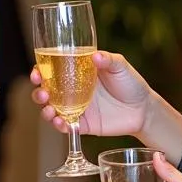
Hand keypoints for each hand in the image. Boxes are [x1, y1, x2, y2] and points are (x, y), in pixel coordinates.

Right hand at [30, 51, 151, 137]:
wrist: (144, 109)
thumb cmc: (131, 83)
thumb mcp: (120, 66)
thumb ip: (108, 60)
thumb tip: (95, 56)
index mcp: (77, 73)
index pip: (52, 71)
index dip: (40, 71)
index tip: (37, 72)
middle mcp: (72, 91)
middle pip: (46, 91)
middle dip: (38, 92)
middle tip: (42, 91)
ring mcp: (76, 108)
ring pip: (52, 109)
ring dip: (45, 109)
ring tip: (49, 109)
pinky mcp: (83, 125)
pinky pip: (66, 126)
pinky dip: (59, 125)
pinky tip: (60, 122)